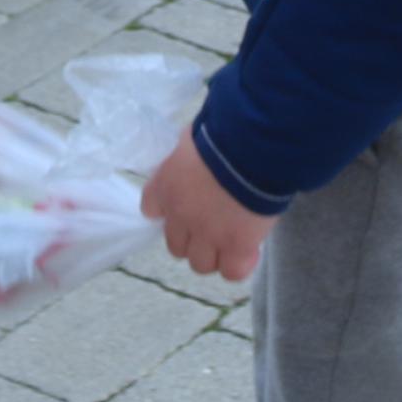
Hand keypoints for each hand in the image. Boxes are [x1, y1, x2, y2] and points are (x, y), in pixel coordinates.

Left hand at [142, 133, 269, 281]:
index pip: (151, 209)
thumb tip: (195, 153)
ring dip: (215, 255)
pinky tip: (250, 250)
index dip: (169, 212)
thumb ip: (188, 154)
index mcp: (166, 185)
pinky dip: (239, 265)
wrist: (250, 145)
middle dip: (193, 239)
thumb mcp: (193, 137)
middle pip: (176, 247)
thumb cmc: (224, 130)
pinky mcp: (236, 246)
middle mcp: (180, 215)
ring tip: (233, 239)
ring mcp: (208, 234)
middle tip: (215, 224)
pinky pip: (232, 271)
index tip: (185, 206)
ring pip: (201, 264)